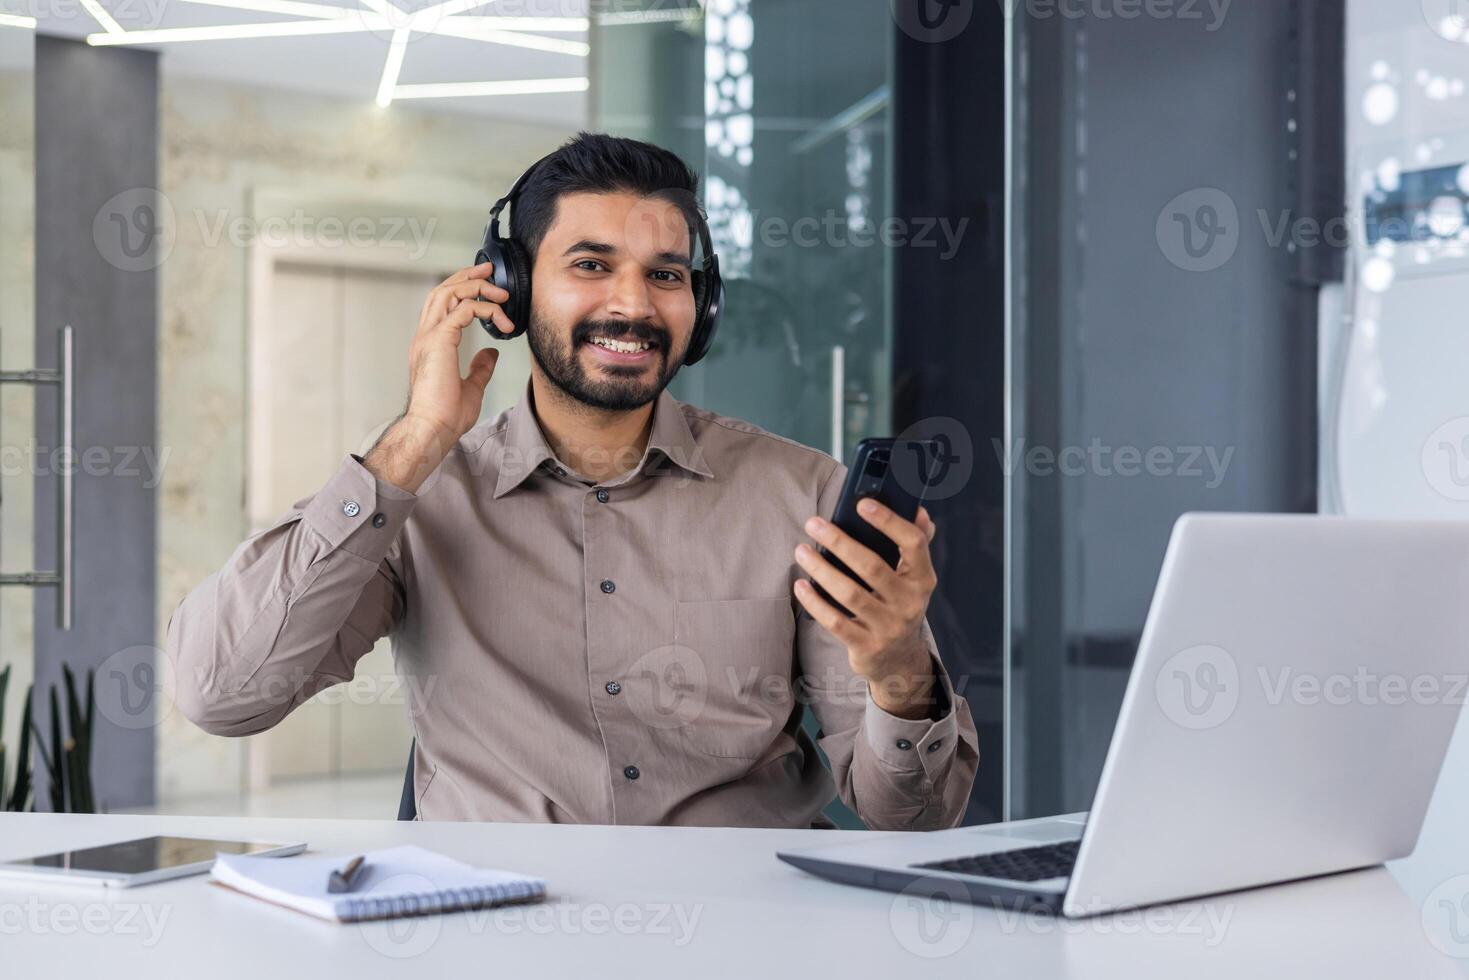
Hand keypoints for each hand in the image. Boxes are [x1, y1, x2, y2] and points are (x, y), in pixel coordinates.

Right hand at [365, 262, 513, 491]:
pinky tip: (501, 319)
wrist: (433, 428)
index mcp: (430, 344)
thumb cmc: (445, 415)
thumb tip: (491, 353)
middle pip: (442, 290)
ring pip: (449, 292)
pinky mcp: (439, 341)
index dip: (462, 288)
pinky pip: (464, 310)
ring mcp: (429, 337)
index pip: (441, 304)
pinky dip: (484, 308)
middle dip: (467, 276)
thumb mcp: (471, 386)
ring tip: (500, 292)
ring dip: (476, 286)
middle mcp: (425, 336)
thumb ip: (479, 367)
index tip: (486, 285)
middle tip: (489, 269)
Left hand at [793, 501, 940, 719]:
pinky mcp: (866, 646)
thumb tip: (920, 510)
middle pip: (872, 566)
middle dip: (839, 542)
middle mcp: (909, 603)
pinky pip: (835, 622)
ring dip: (821, 570)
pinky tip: (801, 585)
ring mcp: (888, 627)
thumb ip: (917, 544)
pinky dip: (815, 603)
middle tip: (814, 524)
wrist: (900, 660)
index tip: (862, 504)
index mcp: (922, 579)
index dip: (889, 521)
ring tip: (801, 551)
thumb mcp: (914, 579)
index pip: (913, 543)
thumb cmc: (899, 606)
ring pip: (849, 593)